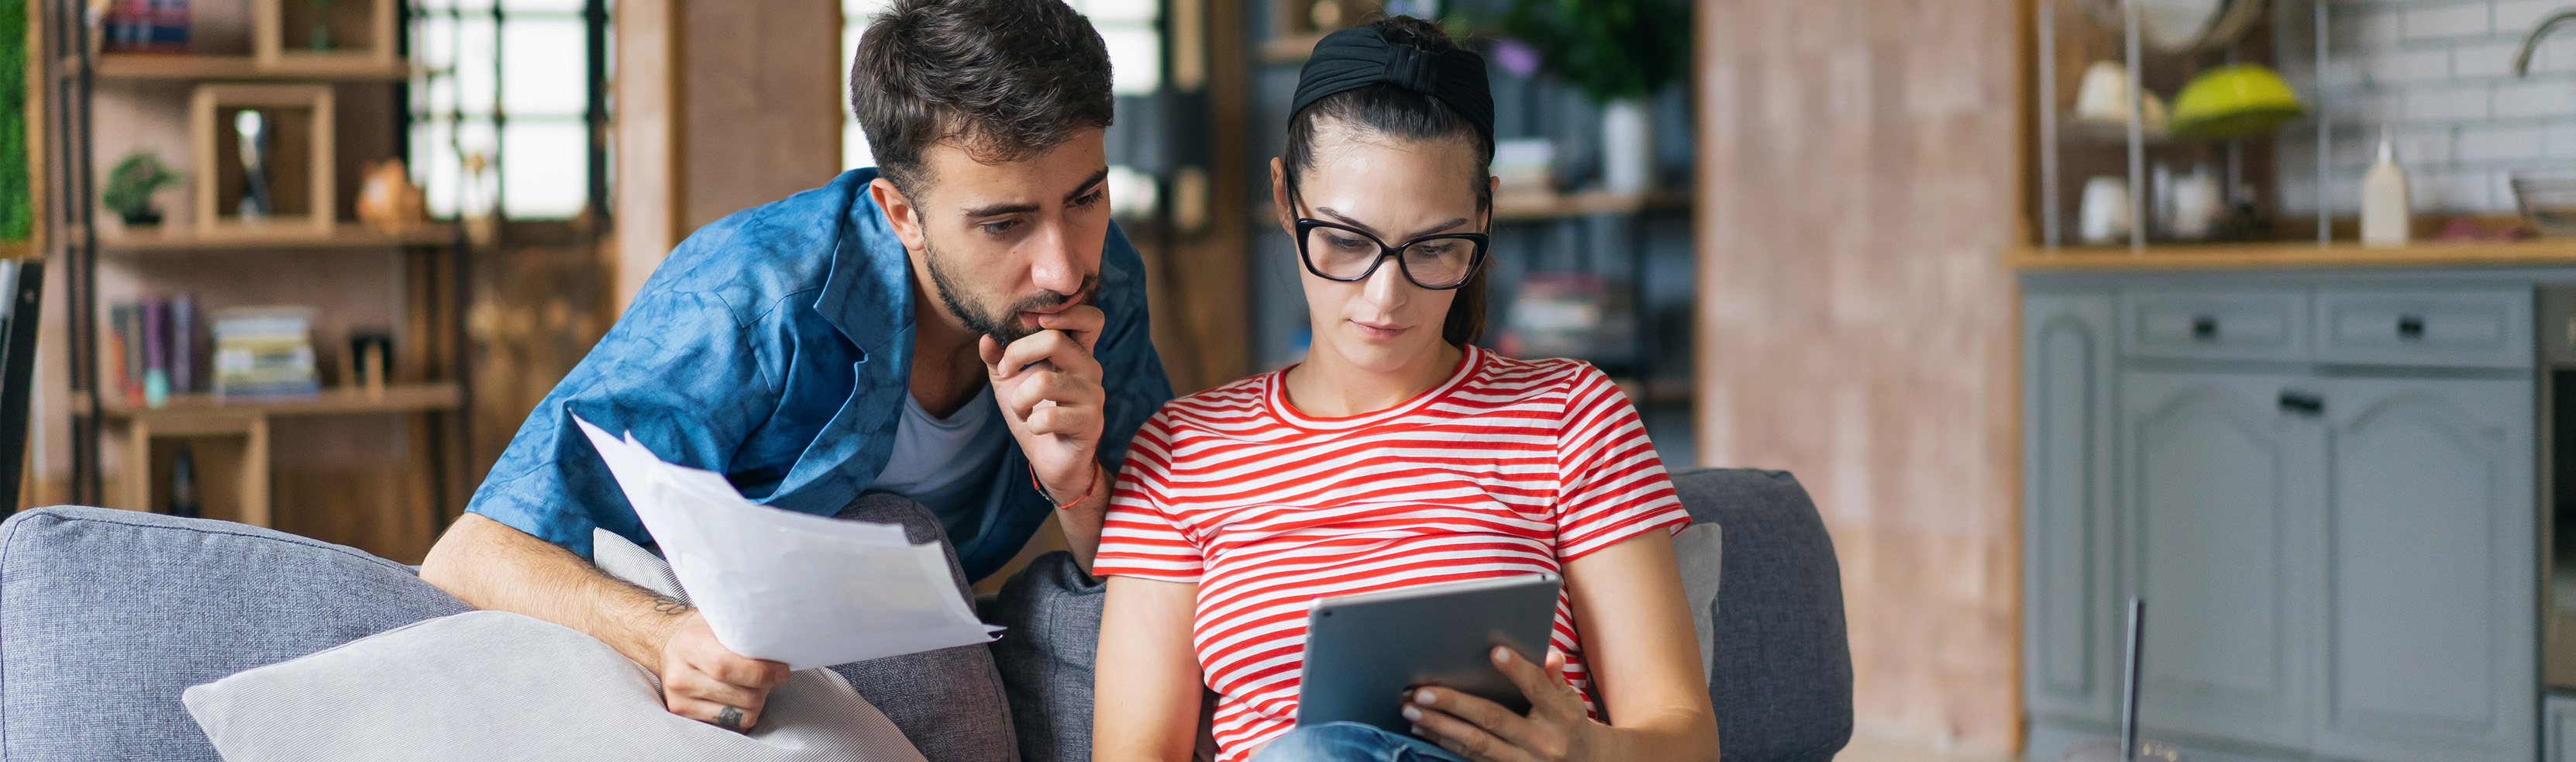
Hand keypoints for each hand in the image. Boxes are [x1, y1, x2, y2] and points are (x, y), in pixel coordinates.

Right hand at [658, 610, 790, 731]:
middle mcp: (680, 676)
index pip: (726, 666)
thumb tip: (779, 644)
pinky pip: (732, 724)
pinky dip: (745, 712)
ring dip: (758, 700)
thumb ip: (743, 631)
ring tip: (755, 684)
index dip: (760, 672)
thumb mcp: (718, 620)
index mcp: (688, 645)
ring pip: (741, 713)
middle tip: (772, 675)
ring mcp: (680, 699)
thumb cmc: (702, 632)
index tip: (782, 671)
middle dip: (765, 686)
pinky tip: (742, 695)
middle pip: (740, 694)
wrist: (668, 646)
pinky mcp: (686, 715)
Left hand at [981, 305, 1108, 501]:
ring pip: (1044, 381)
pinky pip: (1047, 417)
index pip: (1090, 318)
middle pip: (1055, 339)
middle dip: (1017, 353)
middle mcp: (1090, 368)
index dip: (1064, 312)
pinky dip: (1030, 423)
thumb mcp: (1010, 382)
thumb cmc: (1034, 414)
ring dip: (1018, 399)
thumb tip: (986, 337)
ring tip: (1020, 409)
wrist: (1051, 460)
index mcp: (1076, 352)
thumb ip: (998, 357)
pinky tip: (1034, 428)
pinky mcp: (1089, 423)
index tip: (1030, 323)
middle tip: (1006, 371)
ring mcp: (1093, 396)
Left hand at [1403, 647, 1598, 761]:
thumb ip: (1556, 679)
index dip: (1518, 670)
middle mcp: (1542, 743)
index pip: (1538, 689)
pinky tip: (1423, 728)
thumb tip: (1550, 655)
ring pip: (1475, 743)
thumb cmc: (1569, 724)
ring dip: (1440, 725)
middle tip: (1422, 691)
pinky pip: (1471, 758)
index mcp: (1561, 717)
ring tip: (1411, 709)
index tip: (1495, 651)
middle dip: (1455, 704)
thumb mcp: (1571, 700)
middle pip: (1493, 719)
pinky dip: (1445, 742)